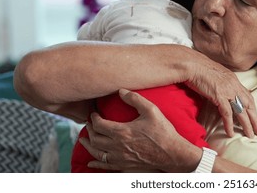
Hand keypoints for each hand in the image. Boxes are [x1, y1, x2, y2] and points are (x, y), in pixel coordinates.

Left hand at [79, 89, 200, 171]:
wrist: (172, 154)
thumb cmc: (163, 132)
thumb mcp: (151, 110)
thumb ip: (135, 99)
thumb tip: (121, 90)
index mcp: (122, 132)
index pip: (99, 124)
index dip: (93, 118)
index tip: (93, 113)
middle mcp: (117, 146)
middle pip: (95, 139)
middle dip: (89, 130)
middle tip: (89, 123)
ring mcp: (120, 158)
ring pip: (97, 153)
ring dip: (88, 145)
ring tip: (84, 139)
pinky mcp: (125, 166)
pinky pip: (105, 166)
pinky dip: (96, 163)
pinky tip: (91, 162)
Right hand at [186, 57, 256, 137]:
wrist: (192, 64)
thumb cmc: (199, 68)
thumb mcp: (215, 75)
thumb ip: (221, 84)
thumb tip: (220, 92)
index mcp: (233, 80)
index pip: (248, 96)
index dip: (252, 108)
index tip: (255, 118)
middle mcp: (234, 85)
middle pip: (249, 105)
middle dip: (256, 120)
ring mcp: (228, 90)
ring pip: (241, 111)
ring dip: (247, 124)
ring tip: (250, 135)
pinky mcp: (219, 95)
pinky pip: (227, 113)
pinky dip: (229, 124)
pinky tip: (230, 132)